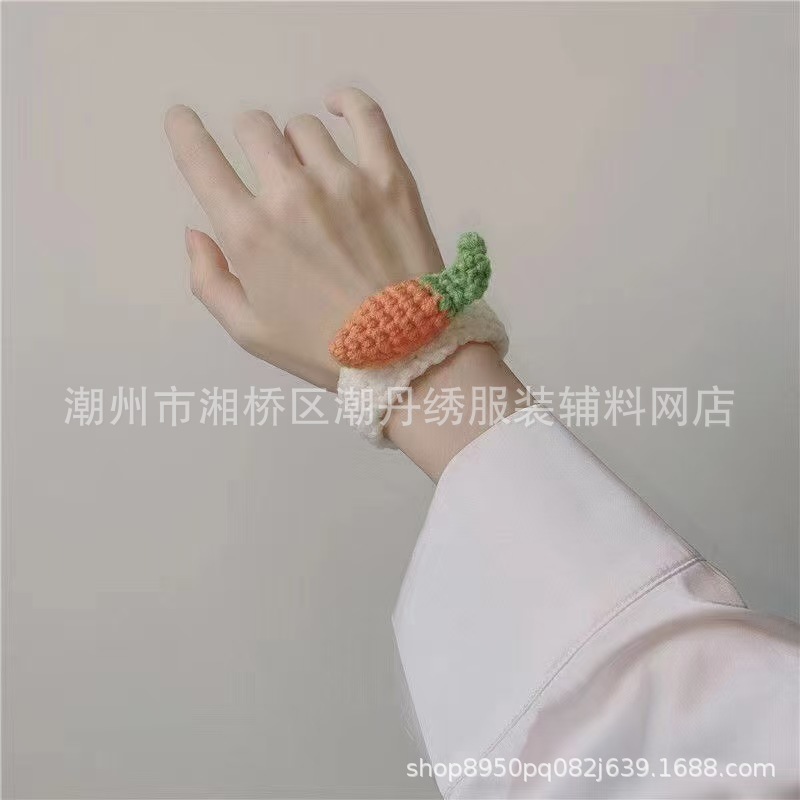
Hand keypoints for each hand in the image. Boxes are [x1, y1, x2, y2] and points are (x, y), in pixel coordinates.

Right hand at [165, 88, 442, 390]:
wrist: (406, 354)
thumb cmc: (324, 348)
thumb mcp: (250, 331)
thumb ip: (209, 280)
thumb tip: (195, 232)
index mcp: (249, 233)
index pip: (200, 159)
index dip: (184, 131)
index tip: (182, 121)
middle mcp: (291, 196)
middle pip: (254, 129)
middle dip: (249, 141)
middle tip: (265, 167)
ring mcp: (343, 182)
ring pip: (303, 128)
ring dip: (296, 143)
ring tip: (310, 172)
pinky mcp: (390, 178)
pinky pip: (365, 114)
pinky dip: (346, 102)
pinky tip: (335, 105)